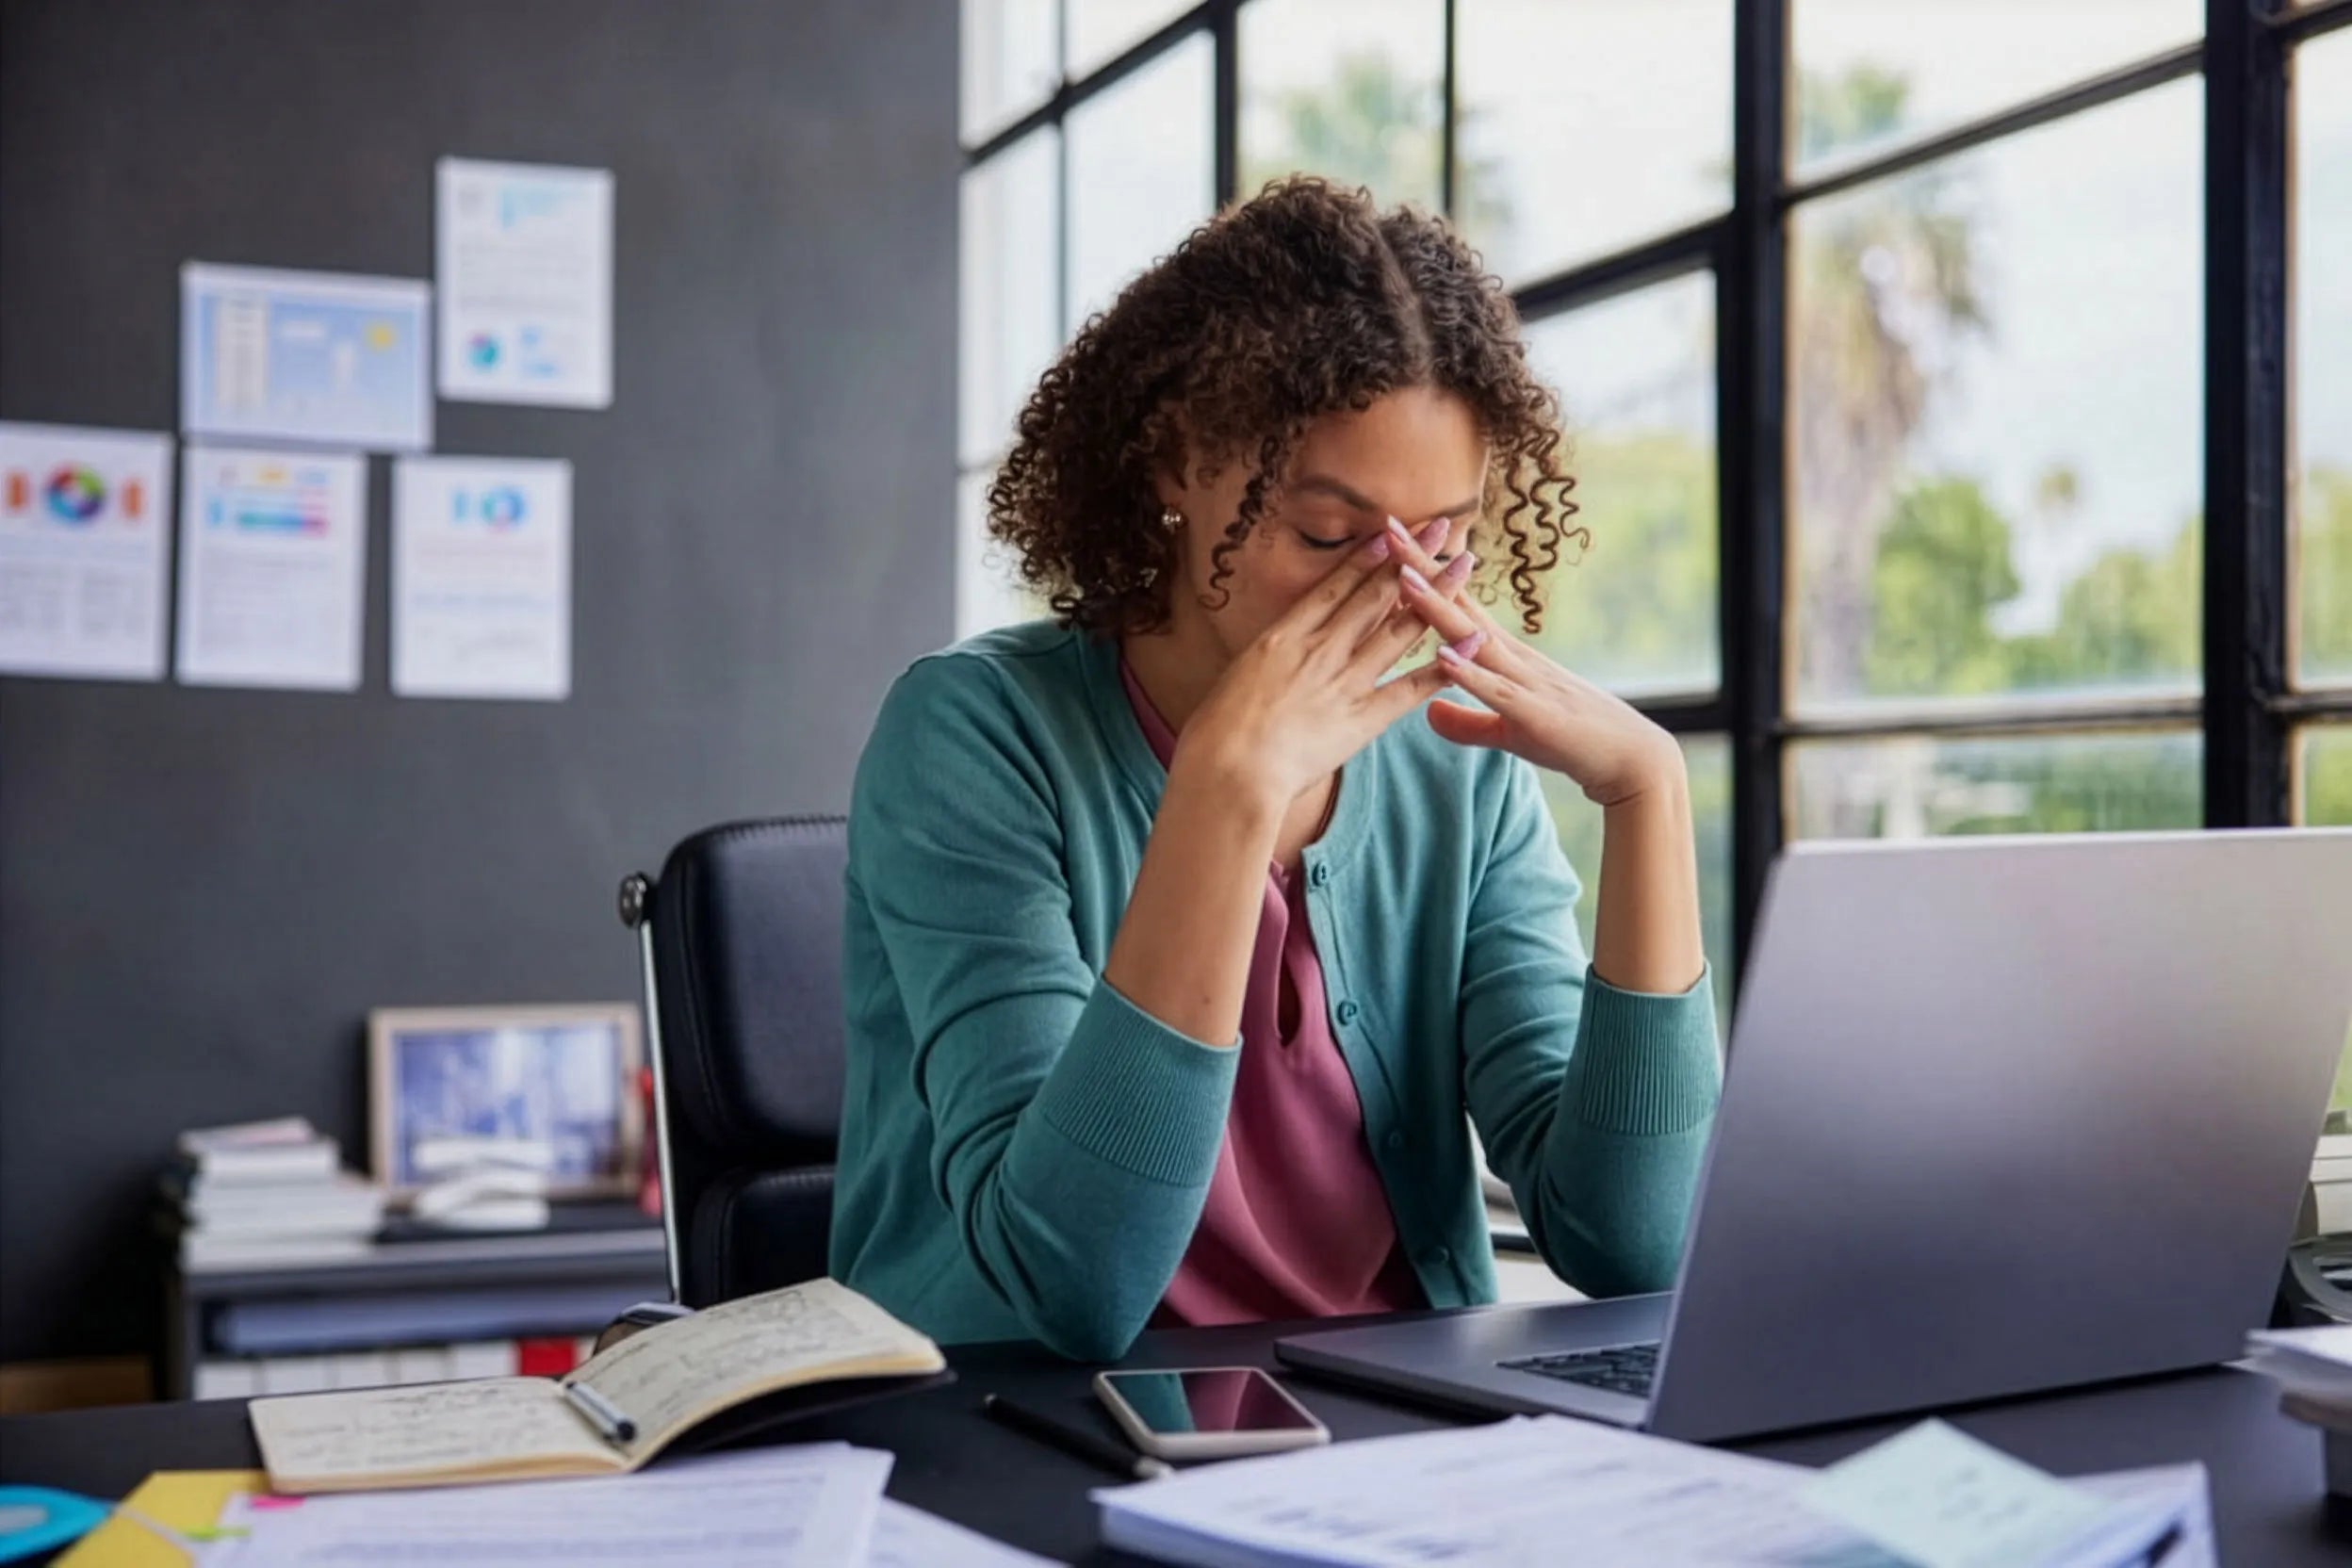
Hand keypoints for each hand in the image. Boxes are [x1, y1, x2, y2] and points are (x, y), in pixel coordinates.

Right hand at [1176, 517, 1471, 810]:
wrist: (1229, 768)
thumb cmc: (1216, 732)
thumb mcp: (1236, 680)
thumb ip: (1265, 662)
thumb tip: (1272, 653)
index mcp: (1284, 637)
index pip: (1334, 588)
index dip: (1366, 557)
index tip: (1390, 531)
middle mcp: (1320, 650)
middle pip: (1374, 595)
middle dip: (1410, 558)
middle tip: (1439, 528)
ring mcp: (1345, 681)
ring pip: (1399, 629)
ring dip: (1436, 595)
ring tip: (1463, 566)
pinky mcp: (1363, 719)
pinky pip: (1411, 686)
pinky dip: (1444, 663)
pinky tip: (1470, 642)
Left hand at [1384, 517, 1682, 808]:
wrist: (1629, 759)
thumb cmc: (1571, 740)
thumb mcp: (1509, 729)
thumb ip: (1467, 720)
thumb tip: (1428, 711)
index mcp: (1502, 657)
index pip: (1457, 606)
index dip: (1424, 574)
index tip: (1393, 541)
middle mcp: (1511, 658)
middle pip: (1459, 607)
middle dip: (1423, 570)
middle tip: (1390, 529)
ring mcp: (1523, 681)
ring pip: (1473, 639)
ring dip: (1439, 610)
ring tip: (1404, 581)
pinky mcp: (1533, 714)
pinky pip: (1495, 692)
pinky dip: (1469, 674)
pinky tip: (1443, 657)